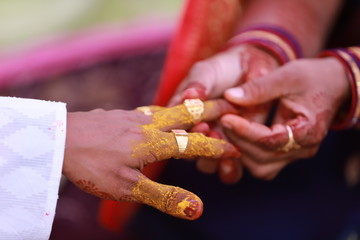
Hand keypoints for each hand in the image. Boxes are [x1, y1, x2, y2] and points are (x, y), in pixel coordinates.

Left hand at [62, 100, 238, 219]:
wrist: (58, 138)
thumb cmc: (92, 165)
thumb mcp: (128, 188)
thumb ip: (165, 197)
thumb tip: (198, 209)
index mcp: (154, 142)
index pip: (195, 144)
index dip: (216, 148)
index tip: (235, 148)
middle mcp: (147, 125)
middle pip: (186, 114)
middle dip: (209, 111)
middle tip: (227, 104)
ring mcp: (131, 116)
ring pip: (168, 110)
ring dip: (187, 110)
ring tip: (199, 109)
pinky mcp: (118, 114)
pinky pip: (149, 111)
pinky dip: (164, 112)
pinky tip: (156, 115)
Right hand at [168, 44, 278, 182]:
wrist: (255, 70)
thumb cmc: (226, 68)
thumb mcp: (210, 71)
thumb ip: (200, 83)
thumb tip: (189, 96)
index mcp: (181, 115)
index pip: (174, 129)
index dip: (182, 131)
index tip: (198, 123)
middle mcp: (194, 134)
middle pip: (188, 152)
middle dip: (198, 147)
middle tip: (211, 131)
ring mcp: (213, 145)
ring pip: (205, 164)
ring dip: (212, 160)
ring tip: (225, 148)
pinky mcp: (233, 153)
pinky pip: (227, 170)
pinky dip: (229, 170)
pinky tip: (234, 162)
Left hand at [221, 57, 348, 179]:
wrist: (333, 85)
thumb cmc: (312, 78)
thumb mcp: (287, 76)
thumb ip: (259, 87)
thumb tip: (229, 96)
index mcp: (307, 130)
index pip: (270, 140)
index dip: (245, 131)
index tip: (225, 117)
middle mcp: (302, 149)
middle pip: (263, 158)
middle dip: (239, 140)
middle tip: (223, 120)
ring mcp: (295, 155)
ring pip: (261, 167)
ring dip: (241, 150)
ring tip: (229, 127)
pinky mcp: (287, 154)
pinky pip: (263, 164)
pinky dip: (247, 153)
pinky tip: (237, 135)